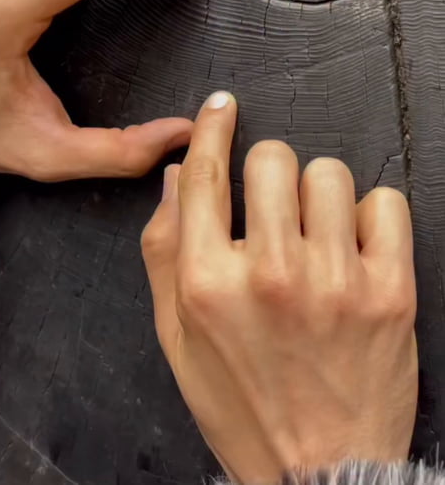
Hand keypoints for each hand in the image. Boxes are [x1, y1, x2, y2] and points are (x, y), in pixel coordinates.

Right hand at [142, 92, 417, 483]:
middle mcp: (269, 274)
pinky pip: (384, 202)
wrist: (318, 472)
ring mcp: (333, 281)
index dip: (212, 127)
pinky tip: (355, 247)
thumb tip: (174, 177)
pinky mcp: (388, 291)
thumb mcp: (178, 337)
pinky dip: (370, 214)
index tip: (221, 106)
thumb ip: (164, 250)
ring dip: (318, 193)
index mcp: (207, 284)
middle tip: (275, 206)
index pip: (204, 174)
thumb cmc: (243, 404)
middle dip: (269, 171)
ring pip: (327, 172)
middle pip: (271, 158)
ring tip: (317, 233)